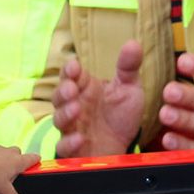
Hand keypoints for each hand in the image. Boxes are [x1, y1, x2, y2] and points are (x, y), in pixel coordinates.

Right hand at [53, 41, 144, 156]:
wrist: (124, 148)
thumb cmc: (121, 117)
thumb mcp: (129, 89)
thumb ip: (128, 68)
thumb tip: (133, 43)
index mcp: (85, 89)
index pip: (71, 75)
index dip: (70, 70)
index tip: (75, 66)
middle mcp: (75, 107)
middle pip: (60, 96)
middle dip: (63, 91)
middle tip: (72, 89)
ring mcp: (72, 128)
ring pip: (59, 120)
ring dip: (65, 114)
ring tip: (76, 109)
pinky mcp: (74, 150)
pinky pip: (64, 147)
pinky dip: (69, 143)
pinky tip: (80, 138)